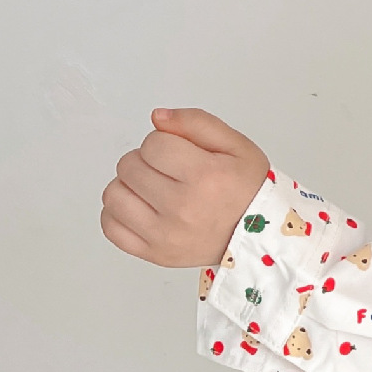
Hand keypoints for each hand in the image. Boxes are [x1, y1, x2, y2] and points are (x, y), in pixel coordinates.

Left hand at [100, 108, 270, 267]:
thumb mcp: (237, 146)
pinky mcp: (153, 253)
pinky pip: (110, 226)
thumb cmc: (249, 189)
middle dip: (146, 161)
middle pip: (129, 166)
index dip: (164, 141)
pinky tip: (141, 207)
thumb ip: (197, 123)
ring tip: (153, 188)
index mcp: (205, 176)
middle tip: (169, 170)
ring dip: (129, 185)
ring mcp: (164, 235)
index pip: (153, 144)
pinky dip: (119, 213)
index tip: (180, 152)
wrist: (260, 236)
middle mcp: (182, 208)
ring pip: (113, 195)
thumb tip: (157, 118)